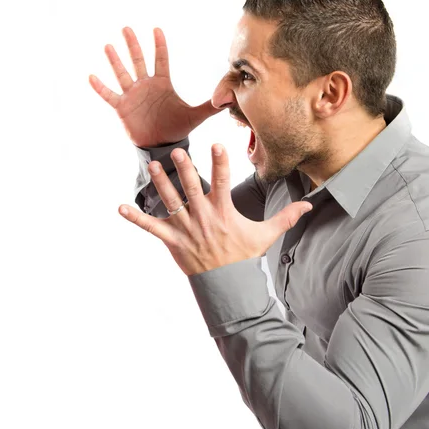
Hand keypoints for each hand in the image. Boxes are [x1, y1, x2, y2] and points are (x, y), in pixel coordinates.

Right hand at [89, 27, 221, 147]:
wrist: (162, 146)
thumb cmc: (177, 129)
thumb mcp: (195, 117)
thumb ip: (211, 107)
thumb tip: (230, 99)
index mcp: (162, 85)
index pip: (161, 60)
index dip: (159, 46)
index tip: (157, 30)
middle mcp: (146, 86)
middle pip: (139, 61)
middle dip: (133, 45)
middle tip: (127, 28)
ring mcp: (132, 95)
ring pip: (123, 74)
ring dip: (116, 61)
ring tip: (109, 46)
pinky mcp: (122, 108)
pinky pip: (110, 95)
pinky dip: (101, 87)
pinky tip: (92, 76)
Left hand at [118, 144, 312, 275]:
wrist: (227, 284)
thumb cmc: (244, 257)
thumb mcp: (266, 236)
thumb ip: (286, 217)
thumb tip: (309, 205)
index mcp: (224, 213)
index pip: (223, 182)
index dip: (220, 163)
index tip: (216, 144)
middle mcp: (203, 218)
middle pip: (192, 189)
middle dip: (184, 169)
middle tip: (176, 151)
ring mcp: (186, 229)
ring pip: (170, 202)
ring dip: (160, 183)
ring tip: (152, 165)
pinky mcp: (172, 241)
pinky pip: (152, 228)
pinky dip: (136, 218)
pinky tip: (119, 207)